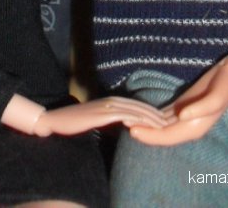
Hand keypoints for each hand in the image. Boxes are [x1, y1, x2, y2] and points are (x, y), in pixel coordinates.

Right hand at [34, 97, 172, 136]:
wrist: (56, 120)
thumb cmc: (75, 123)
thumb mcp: (97, 120)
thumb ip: (111, 120)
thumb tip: (126, 126)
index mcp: (112, 101)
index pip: (137, 105)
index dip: (151, 112)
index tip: (164, 120)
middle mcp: (111, 101)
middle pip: (139, 106)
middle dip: (155, 114)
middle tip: (171, 122)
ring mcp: (107, 106)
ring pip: (134, 110)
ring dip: (150, 117)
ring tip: (163, 125)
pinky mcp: (102, 114)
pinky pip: (123, 115)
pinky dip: (135, 118)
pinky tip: (144, 124)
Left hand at [129, 54, 227, 146]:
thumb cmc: (225, 86)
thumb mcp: (217, 96)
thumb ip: (201, 108)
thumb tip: (181, 117)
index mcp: (194, 128)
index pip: (166, 137)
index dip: (149, 136)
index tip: (132, 130)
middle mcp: (187, 126)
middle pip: (160, 134)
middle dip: (142, 130)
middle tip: (122, 122)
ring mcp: (184, 118)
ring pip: (160, 126)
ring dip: (144, 124)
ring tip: (126, 118)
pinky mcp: (182, 107)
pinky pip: (163, 117)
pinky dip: (150, 116)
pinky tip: (139, 112)